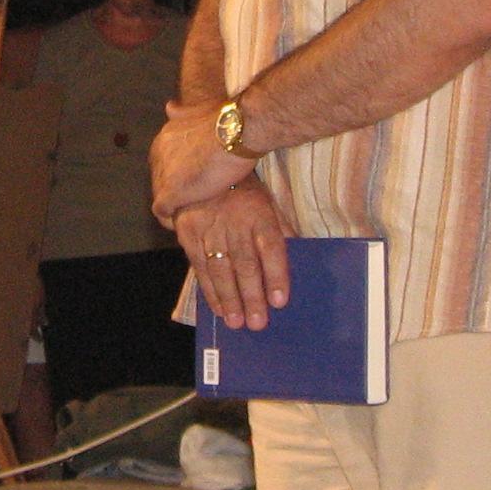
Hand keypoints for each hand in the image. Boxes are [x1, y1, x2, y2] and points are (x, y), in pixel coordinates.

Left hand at [150, 96, 251, 218]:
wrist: (236, 132)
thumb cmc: (225, 122)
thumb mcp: (196, 111)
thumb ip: (180, 113)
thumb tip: (169, 107)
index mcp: (163, 139)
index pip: (162, 164)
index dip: (176, 175)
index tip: (191, 183)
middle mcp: (156, 155)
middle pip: (159, 180)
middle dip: (174, 190)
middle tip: (192, 200)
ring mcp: (162, 173)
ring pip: (160, 196)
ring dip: (173, 206)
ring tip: (189, 214)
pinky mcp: (170, 191)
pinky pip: (162, 212)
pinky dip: (169, 219)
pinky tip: (181, 223)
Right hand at [171, 175, 294, 330]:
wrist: (202, 166)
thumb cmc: (243, 191)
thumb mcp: (267, 201)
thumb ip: (281, 227)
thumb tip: (301, 254)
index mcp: (259, 213)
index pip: (271, 246)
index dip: (277, 274)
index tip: (280, 301)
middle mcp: (234, 222)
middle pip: (246, 263)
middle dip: (252, 296)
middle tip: (257, 323)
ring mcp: (210, 228)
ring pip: (222, 268)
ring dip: (230, 298)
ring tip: (237, 322)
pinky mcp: (189, 233)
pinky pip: (200, 266)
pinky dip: (209, 290)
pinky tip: (218, 308)